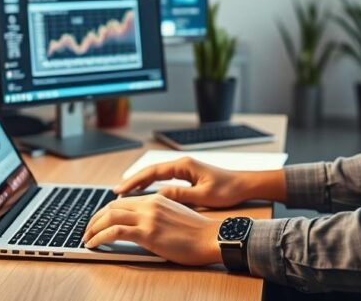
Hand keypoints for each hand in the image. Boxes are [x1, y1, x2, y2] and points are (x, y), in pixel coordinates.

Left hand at [83, 194, 221, 265]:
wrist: (211, 237)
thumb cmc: (198, 233)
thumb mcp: (175, 216)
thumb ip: (157, 215)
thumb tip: (142, 226)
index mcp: (156, 199)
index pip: (123, 201)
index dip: (106, 211)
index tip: (98, 221)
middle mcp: (149, 204)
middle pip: (112, 206)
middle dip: (95, 219)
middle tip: (87, 230)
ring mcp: (148, 217)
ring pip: (109, 216)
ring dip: (93, 228)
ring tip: (86, 238)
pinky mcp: (147, 233)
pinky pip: (115, 232)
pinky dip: (99, 237)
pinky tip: (93, 244)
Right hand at [114, 156, 253, 208]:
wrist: (245, 185)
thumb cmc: (228, 189)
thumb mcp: (204, 195)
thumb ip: (181, 195)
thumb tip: (159, 196)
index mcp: (184, 165)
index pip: (152, 172)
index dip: (134, 181)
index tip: (120, 190)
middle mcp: (182, 164)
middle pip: (151, 171)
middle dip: (133, 182)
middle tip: (116, 193)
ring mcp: (184, 169)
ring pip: (156, 175)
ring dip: (141, 184)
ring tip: (125, 195)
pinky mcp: (187, 175)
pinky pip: (164, 179)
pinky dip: (152, 186)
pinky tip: (145, 195)